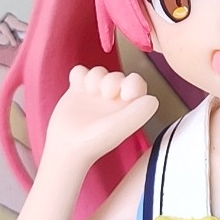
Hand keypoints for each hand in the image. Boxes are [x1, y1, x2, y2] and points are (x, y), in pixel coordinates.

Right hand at [43, 66, 157, 168]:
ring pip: (98, 71)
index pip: (137, 84)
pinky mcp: (76, 91)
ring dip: (94, 76)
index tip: (125, 94)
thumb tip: (152, 99)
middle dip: (112, 80)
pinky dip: (79, 75)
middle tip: (105, 95)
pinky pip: (80, 71)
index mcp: (126, 107)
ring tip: (90, 91)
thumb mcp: (120, 127)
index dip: (133, 83)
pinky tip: (76, 87)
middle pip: (116, 76)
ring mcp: (94, 94)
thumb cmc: (95, 141)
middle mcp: (112, 99)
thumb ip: (139, 113)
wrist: (67, 148)